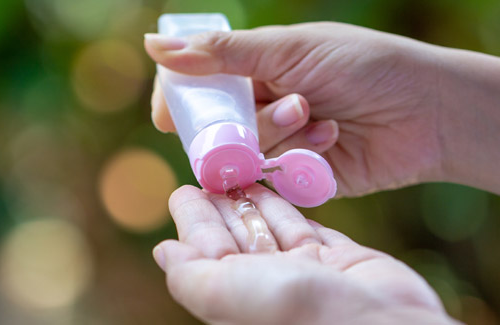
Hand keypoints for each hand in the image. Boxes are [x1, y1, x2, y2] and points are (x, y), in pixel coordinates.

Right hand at [145, 22, 499, 195]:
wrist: (422, 110)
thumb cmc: (361, 65)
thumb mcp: (289, 48)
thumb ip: (221, 54)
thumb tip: (153, 48)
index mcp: (256, 69)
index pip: (198, 87)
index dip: (180, 101)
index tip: (169, 115)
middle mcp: (262, 107)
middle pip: (216, 126)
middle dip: (244, 119)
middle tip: (289, 104)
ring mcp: (279, 142)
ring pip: (244, 151)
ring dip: (278, 132)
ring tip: (316, 112)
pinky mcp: (297, 175)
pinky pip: (273, 174)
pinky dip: (299, 155)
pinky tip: (330, 136)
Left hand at [153, 184, 457, 323]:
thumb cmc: (295, 311)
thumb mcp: (223, 294)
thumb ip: (190, 275)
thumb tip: (162, 252)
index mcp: (237, 295)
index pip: (206, 248)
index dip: (193, 218)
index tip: (183, 188)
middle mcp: (269, 285)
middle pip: (237, 235)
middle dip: (222, 203)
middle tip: (212, 168)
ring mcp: (306, 273)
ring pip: (271, 228)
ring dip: (253, 201)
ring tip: (239, 169)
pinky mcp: (340, 261)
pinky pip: (307, 227)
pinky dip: (289, 208)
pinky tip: (275, 188)